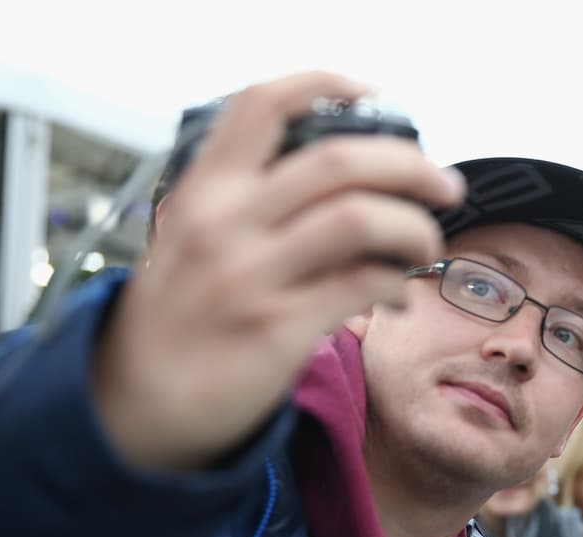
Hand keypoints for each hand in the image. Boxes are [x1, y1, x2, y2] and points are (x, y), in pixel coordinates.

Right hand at [92, 71, 464, 470]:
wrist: (137, 406)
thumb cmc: (179, 319)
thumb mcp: (190, 240)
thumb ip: (248, 204)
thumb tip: (345, 183)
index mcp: (204, 191)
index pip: (263, 105)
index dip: (325, 85)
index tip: (374, 96)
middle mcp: (224, 223)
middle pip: (339, 159)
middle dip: (410, 165)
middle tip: (445, 186)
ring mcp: (251, 276)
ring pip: (362, 220)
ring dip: (414, 229)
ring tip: (425, 248)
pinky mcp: (278, 328)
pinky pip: (363, 285)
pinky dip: (396, 285)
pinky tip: (397, 296)